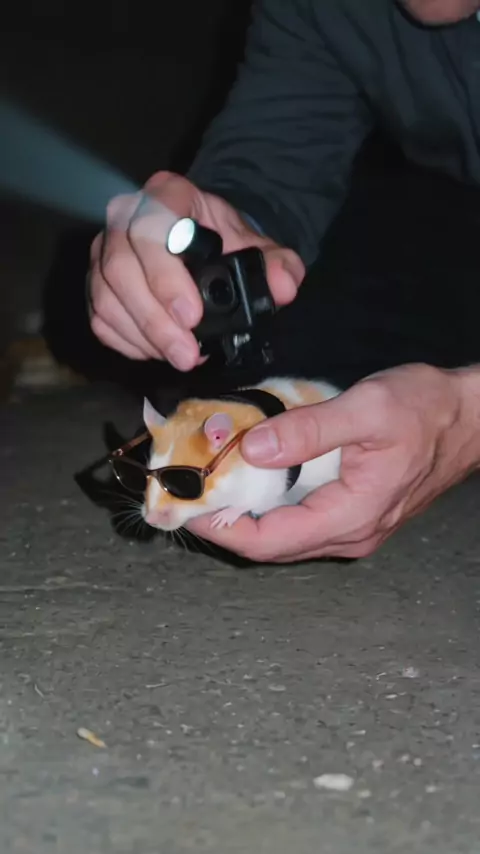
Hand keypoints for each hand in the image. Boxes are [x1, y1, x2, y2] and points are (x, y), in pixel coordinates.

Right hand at [88, 171, 303, 368]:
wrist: (209, 245)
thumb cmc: (228, 243)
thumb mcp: (260, 248)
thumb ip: (278, 264)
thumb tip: (283, 286)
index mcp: (166, 195)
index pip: (150, 227)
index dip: (165, 275)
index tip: (192, 316)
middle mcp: (124, 216)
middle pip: (120, 267)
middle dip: (154, 319)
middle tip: (187, 353)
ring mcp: (105, 251)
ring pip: (106, 296)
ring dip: (142, 336)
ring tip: (179, 357)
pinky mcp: (97, 282)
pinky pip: (100, 316)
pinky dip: (128, 341)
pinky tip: (157, 352)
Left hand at [187, 364, 479, 561]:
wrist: (467, 418)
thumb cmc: (425, 411)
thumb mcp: (365, 409)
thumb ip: (308, 430)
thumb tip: (253, 448)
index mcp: (351, 516)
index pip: (269, 542)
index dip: (222, 528)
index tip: (188, 506)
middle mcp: (351, 535)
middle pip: (272, 546)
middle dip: (228, 523)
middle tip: (192, 492)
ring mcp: (355, 528)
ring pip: (286, 537)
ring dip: (248, 517)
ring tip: (215, 485)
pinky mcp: (356, 515)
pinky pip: (302, 522)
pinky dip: (271, 507)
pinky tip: (254, 481)